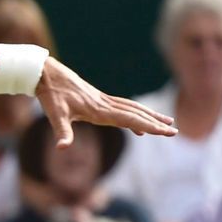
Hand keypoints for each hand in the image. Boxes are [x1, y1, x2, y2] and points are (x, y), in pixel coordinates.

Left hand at [36, 57, 175, 147]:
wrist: (47, 74)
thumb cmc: (51, 95)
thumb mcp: (54, 115)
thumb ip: (61, 132)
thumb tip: (62, 148)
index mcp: (99, 110)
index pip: (130, 120)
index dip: (149, 126)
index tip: (166, 132)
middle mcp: (105, 104)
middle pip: (136, 113)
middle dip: (155, 123)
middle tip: (174, 131)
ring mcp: (103, 100)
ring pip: (132, 109)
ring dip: (149, 117)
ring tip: (166, 124)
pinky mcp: (98, 99)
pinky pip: (122, 108)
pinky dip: (134, 116)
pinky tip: (137, 127)